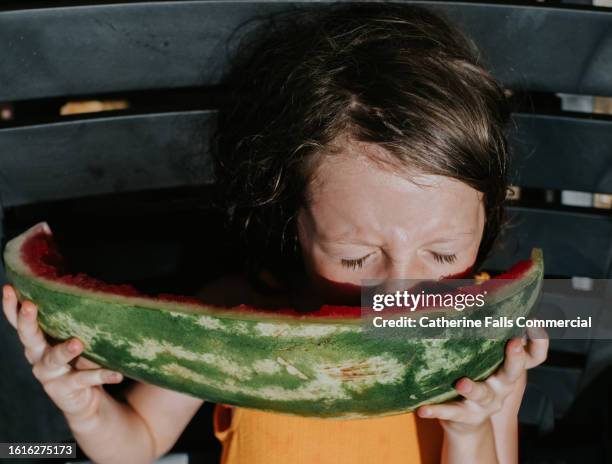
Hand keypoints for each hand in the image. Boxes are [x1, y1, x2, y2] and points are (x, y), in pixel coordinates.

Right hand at [2, 284, 123, 422]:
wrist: (86, 401)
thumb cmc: (82, 361)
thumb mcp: (78, 339)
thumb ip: (80, 323)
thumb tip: (101, 293)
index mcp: (39, 340)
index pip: (20, 321)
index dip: (11, 306)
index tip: (9, 288)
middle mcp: (38, 357)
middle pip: (28, 337)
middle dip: (27, 321)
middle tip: (30, 306)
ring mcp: (49, 375)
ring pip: (54, 359)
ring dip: (65, 350)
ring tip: (78, 343)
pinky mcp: (64, 390)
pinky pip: (84, 379)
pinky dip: (102, 375)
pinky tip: (117, 374)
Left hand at [417, 328, 548, 434]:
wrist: (467, 425)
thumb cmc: (477, 381)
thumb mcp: (485, 362)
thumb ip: (484, 340)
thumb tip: (471, 294)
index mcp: (508, 371)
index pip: (534, 357)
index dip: (538, 342)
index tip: (534, 322)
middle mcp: (501, 387)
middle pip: (513, 373)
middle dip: (515, 359)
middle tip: (515, 344)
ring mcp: (485, 404)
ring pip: (481, 394)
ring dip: (472, 388)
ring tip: (461, 383)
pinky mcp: (464, 416)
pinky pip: (450, 412)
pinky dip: (436, 411)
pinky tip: (423, 409)